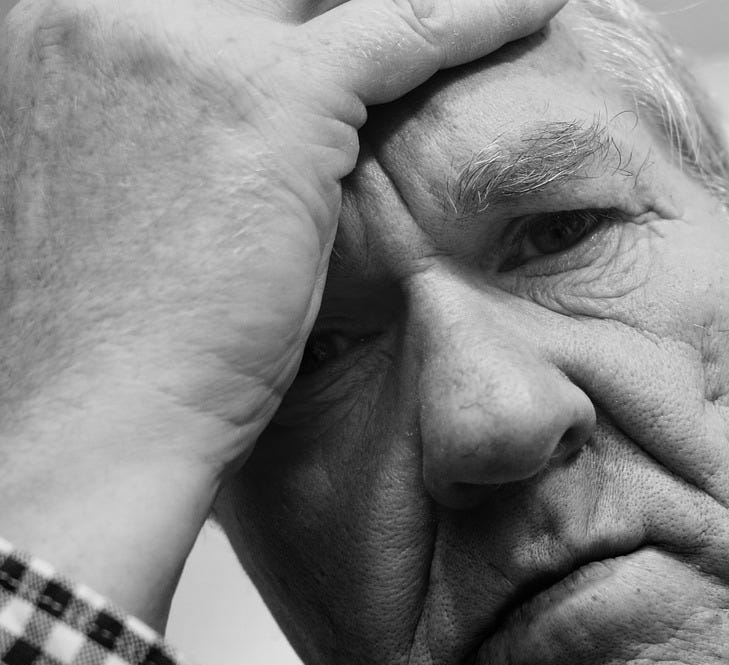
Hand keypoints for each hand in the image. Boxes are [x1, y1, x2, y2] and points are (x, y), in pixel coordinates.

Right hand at [0, 0, 564, 626]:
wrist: (94, 425)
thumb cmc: (117, 339)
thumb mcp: (127, 194)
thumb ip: (169, 125)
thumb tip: (233, 126)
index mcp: (55, 24)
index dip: (299, 5)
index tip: (350, 17)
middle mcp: (101, 9)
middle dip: (348, 3)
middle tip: (430, 12)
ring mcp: (179, 42)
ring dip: (432, 2)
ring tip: (501, 5)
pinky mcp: (269, 96)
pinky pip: (409, 26)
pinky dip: (484, 15)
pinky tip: (539, 8)